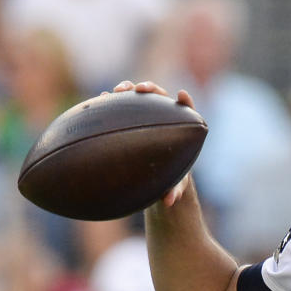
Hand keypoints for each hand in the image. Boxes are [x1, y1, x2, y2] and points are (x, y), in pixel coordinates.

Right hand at [112, 80, 194, 206]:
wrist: (159, 175)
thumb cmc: (171, 179)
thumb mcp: (175, 185)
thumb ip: (175, 191)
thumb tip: (169, 201)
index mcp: (181, 130)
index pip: (187, 111)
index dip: (186, 102)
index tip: (182, 95)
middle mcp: (165, 119)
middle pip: (161, 97)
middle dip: (151, 89)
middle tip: (141, 89)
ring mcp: (147, 116)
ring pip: (140, 97)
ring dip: (130, 89)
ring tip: (119, 90)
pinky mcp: (132, 118)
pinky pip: (124, 106)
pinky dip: (115, 101)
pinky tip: (103, 99)